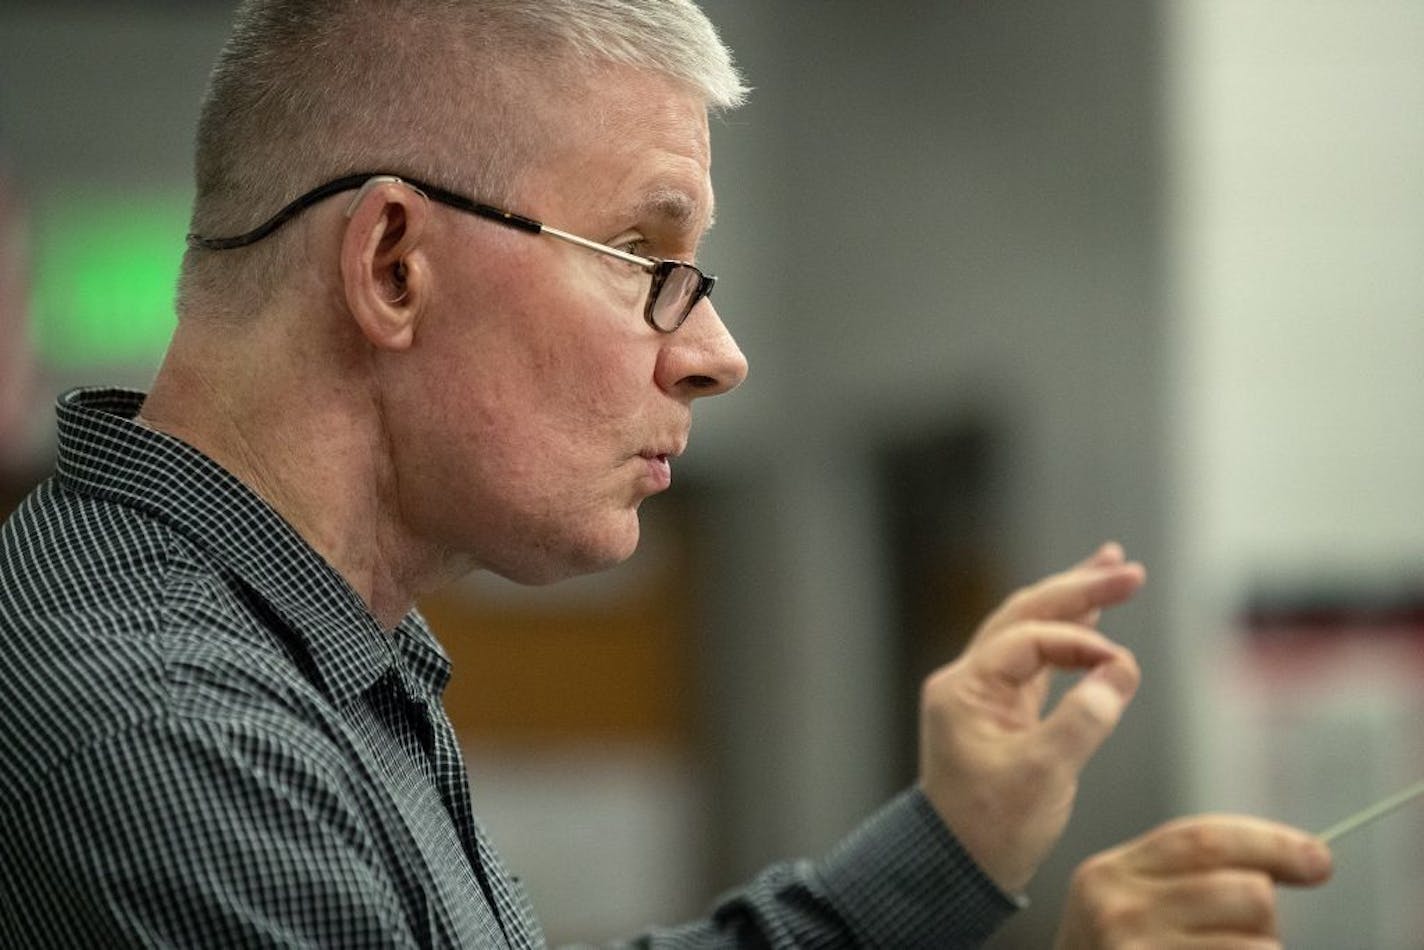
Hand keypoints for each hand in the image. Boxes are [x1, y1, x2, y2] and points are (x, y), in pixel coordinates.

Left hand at [918, 543, 1144, 893]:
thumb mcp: (1042, 777)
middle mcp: (968, 681)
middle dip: (1077, 589)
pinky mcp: (1001, 712)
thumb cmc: (990, 829)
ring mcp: (983, 694)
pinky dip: (1067, 638)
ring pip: (1030, 630)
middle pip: (1026, 615)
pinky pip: (1036, 660)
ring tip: (1112, 568)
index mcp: (965, 689)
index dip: (1079, 643)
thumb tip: (1120, 670)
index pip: (1028, 640)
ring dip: (1073, 602)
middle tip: (1127, 568)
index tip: (1122, 665)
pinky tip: (1093, 620)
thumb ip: (1084, 720)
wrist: (956, 868)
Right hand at [1055, 815, 1332, 947]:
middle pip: (1246, 892)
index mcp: (1109, 872)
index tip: (1318, 859)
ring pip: (1258, 946)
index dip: (1270, 843)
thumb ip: (1183, 875)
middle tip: (1243, 934)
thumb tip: (1295, 862)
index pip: (1204, 838)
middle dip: (1264, 916)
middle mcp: (1116, 910)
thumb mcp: (1128, 904)